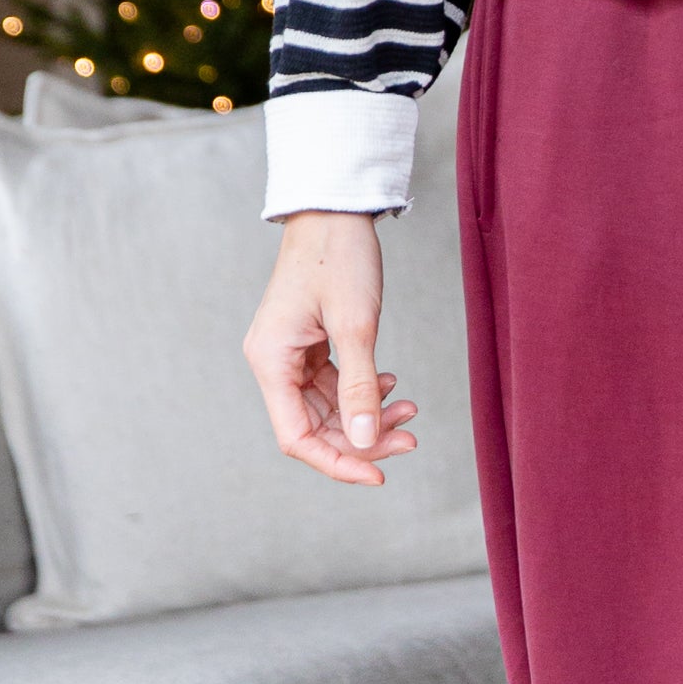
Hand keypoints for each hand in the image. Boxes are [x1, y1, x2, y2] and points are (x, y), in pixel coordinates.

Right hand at [244, 211, 420, 483]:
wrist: (335, 209)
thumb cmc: (340, 257)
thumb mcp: (357, 324)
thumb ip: (360, 387)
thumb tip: (364, 442)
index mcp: (271, 361)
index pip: (297, 437)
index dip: (337, 463)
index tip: (379, 475)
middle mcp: (273, 362)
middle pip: (315, 427)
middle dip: (362, 438)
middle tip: (411, 438)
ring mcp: (289, 353)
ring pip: (327, 408)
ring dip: (368, 415)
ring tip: (410, 410)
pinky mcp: (308, 344)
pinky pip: (333, 384)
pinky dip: (363, 390)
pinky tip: (391, 385)